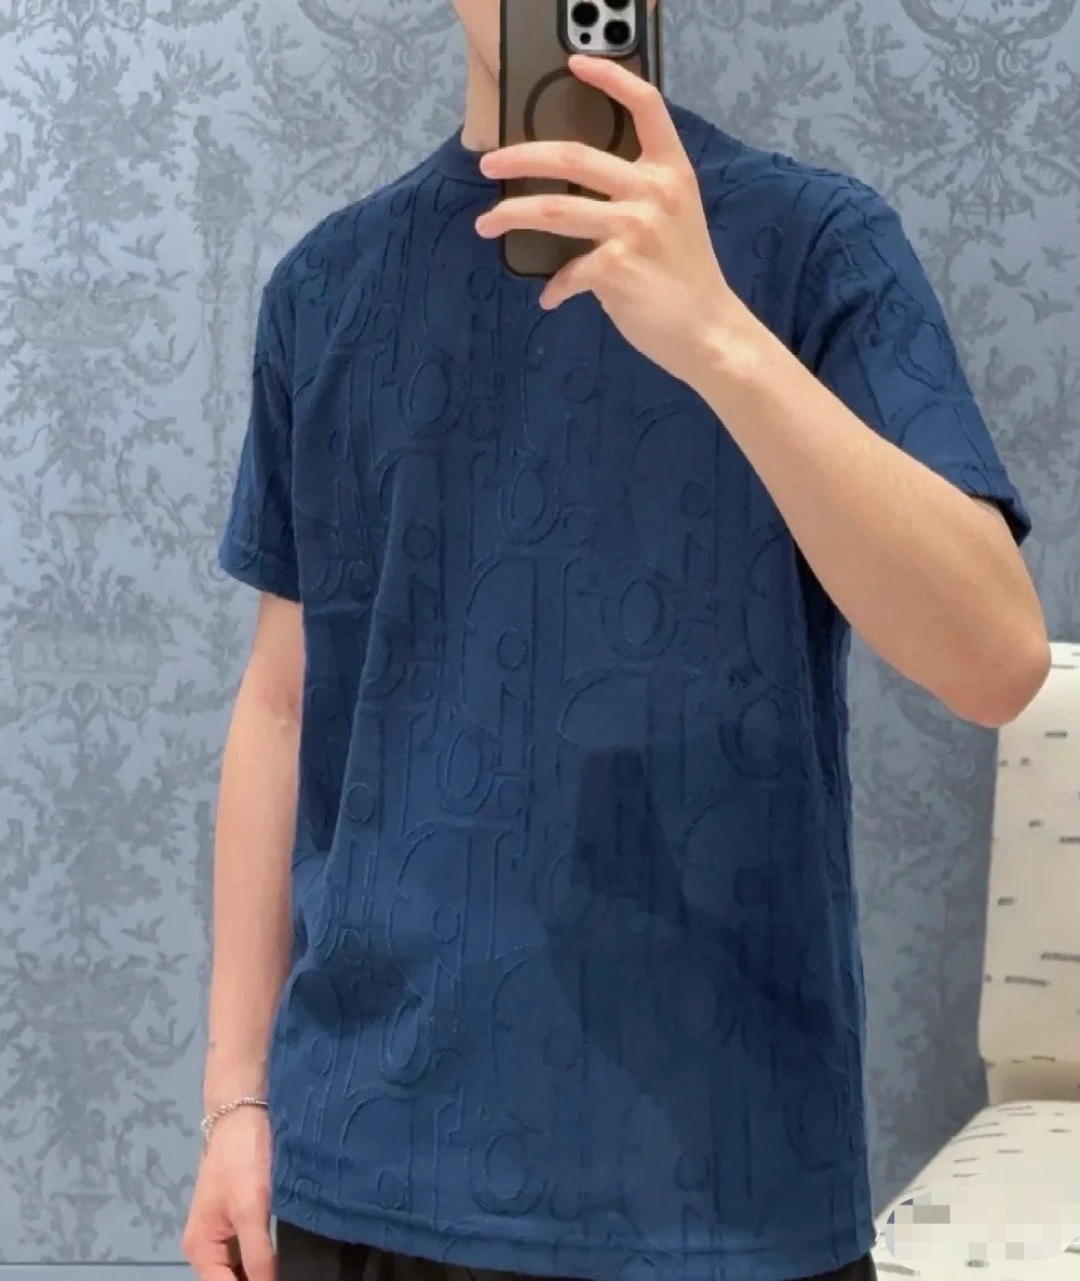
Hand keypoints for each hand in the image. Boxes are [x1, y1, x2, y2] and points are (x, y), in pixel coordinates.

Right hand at [182, 1106, 274, 1280]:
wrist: (240, 1112)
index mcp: (202, 1249)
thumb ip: (258, 1254)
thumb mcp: (251, 1208)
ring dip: (258, 1275)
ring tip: (283, 1273)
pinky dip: (261, 1262)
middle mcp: (207, 1247)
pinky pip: (247, 1252)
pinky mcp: (238, 1217)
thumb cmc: (241, 1158)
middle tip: (289, 1278)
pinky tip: (280, 1264)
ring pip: (239, 1271)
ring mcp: (222, 1232)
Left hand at [475, 55, 746, 386]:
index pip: (645, 106)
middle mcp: (652, 191)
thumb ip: (637, 197)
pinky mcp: (615, 267)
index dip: (610, 79)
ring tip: (486, 225)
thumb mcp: (675, 219)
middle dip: (520, 157)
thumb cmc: (688, 279)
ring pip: (552, 211)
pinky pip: (568, 271)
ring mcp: (632, 228)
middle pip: (571, 157)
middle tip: (488, 164)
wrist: (709, 330)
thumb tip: (577, 201)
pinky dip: (556, 288)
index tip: (576, 67)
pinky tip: (552, 298)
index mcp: (670, 171)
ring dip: (510, 216)